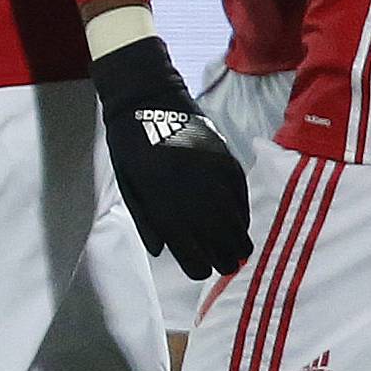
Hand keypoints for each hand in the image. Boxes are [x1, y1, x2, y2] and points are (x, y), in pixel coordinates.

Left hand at [91, 35, 250, 279]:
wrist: (147, 99)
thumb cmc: (130, 145)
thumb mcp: (128, 186)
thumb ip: (146, 221)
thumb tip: (163, 251)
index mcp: (162, 205)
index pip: (189, 250)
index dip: (198, 267)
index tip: (202, 271)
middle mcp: (191, 195)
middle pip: (216, 239)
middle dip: (223, 258)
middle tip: (227, 267)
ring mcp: (211, 177)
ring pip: (233, 219)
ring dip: (238, 239)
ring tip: (240, 252)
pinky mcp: (225, 159)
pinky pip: (240, 194)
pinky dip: (243, 211)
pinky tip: (242, 222)